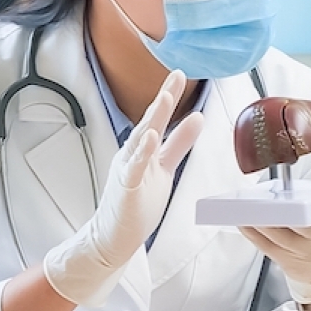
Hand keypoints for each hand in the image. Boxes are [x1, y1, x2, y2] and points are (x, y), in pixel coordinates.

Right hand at [43, 71, 203, 306]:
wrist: (113, 237)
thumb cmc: (137, 203)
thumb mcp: (164, 167)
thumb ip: (179, 143)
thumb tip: (197, 117)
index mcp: (143, 149)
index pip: (158, 119)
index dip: (169, 97)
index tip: (179, 74)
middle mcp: (133, 155)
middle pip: (149, 122)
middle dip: (163, 98)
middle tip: (176, 74)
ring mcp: (127, 170)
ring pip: (141, 140)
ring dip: (153, 118)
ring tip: (166, 97)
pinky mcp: (125, 188)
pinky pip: (133, 168)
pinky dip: (142, 153)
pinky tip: (150, 138)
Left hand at [238, 157, 310, 304]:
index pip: (306, 221)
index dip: (292, 211)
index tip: (284, 199)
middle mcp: (307, 246)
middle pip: (282, 227)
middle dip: (267, 212)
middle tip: (255, 196)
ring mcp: (290, 254)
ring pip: (268, 234)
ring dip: (254, 218)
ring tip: (244, 202)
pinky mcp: (277, 258)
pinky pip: (259, 243)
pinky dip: (249, 228)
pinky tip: (241, 215)